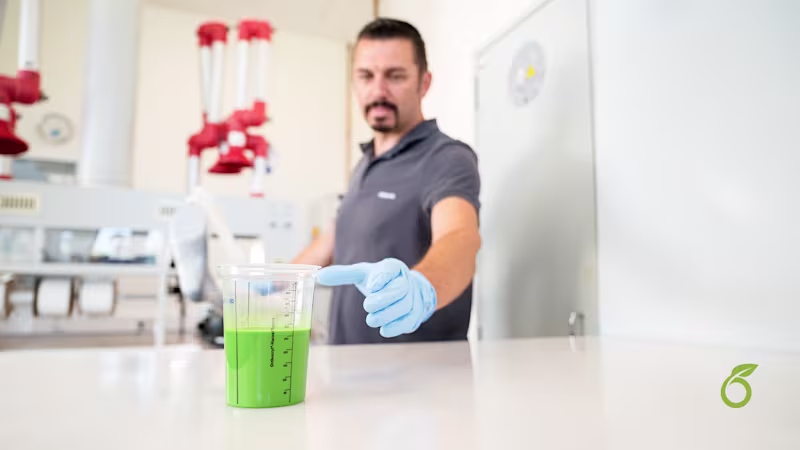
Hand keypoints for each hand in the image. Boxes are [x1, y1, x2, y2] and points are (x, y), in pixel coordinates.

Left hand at [317, 258, 436, 337]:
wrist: (406, 288)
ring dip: (388, 315)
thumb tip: (319, 276)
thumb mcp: (362, 274)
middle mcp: (405, 280)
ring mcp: (413, 296)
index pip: (390, 269)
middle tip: (368, 307)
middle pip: (400, 289)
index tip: (370, 286)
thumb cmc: (379, 280)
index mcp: (392, 268)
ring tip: (372, 320)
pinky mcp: (416, 312)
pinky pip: (411, 320)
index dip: (382, 277)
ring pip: (406, 306)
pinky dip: (398, 327)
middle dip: (384, 299)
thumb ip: (342, 274)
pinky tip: (384, 330)